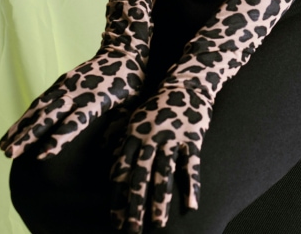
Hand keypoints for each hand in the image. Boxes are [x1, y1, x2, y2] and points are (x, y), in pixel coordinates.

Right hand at [0, 42, 146, 159]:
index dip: (59, 138)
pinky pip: (41, 101)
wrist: (124, 50)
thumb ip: (117, 127)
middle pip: (50, 115)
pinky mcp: (62, 82)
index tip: (41, 155)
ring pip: (40, 108)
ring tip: (4, 147)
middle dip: (29, 136)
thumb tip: (103, 151)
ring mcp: (68, 85)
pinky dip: (25, 116)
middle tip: (11, 154)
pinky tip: (14, 130)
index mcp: (97, 99)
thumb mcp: (131, 105)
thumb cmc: (131, 82)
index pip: (75, 122)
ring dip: (21, 127)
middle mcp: (78, 92)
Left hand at [110, 74, 214, 231]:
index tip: (115, 221)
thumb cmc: (158, 104)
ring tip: (159, 224)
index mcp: (134, 136)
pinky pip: (191, 164)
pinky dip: (192, 185)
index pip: (122, 171)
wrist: (186, 82)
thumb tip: (108, 167)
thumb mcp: (134, 119)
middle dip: (136, 205)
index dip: (118, 197)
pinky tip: (192, 205)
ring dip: (161, 200)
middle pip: (141, 176)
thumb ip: (122, 142)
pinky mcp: (192, 137)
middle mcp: (150, 139)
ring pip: (164, 173)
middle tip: (132, 229)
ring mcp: (172, 138)